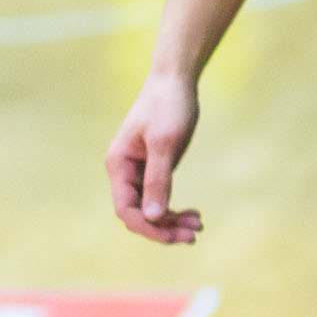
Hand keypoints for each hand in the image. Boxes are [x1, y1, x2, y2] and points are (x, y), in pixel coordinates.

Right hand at [106, 71, 202, 244]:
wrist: (175, 80)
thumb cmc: (169, 106)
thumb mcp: (165, 143)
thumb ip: (158, 180)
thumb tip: (152, 216)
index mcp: (118, 166)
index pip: (126, 209)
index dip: (148, 227)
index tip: (175, 236)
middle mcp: (124, 171)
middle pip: (138, 213)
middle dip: (163, 227)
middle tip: (194, 235)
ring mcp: (139, 170)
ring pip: (150, 207)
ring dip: (171, 220)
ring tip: (198, 226)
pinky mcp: (155, 167)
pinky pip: (160, 196)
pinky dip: (174, 208)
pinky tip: (193, 214)